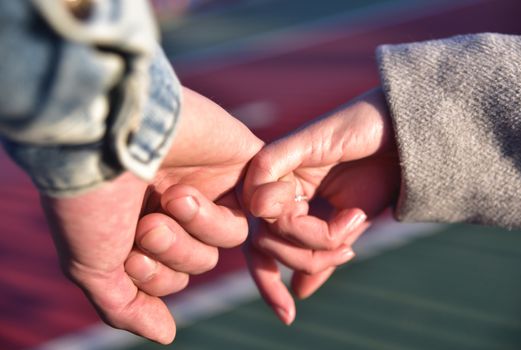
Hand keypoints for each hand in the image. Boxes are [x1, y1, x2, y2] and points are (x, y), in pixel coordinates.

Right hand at [41, 88, 262, 343]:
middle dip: (176, 252)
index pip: (169, 276)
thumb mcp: (93, 268)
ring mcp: (207, 180)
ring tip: (176, 199)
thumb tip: (166, 334)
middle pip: (201, 260)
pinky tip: (230, 197)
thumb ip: (128, 306)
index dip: (155, 277)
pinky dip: (261, 209)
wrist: (105, 128)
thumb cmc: (91, 199)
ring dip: (201, 227)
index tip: (128, 254)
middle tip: (150, 223)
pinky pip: (269, 201)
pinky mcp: (241, 158)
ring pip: (229, 235)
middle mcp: (173, 204)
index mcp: (137, 223)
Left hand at [243, 88, 399, 323]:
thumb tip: (299, 292)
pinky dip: (295, 212)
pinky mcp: (283, 150)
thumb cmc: (379, 175)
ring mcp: (276, 169)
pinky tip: (335, 209)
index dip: (268, 284)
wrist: (405, 139)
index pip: (261, 249)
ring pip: (268, 225)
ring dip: (313, 238)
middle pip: (265, 243)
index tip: (287, 315)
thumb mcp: (348, 228)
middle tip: (347, 249)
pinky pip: (263, 191)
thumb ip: (321, 256)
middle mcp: (275, 187)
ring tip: (353, 222)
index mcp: (286, 203)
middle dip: (308, 259)